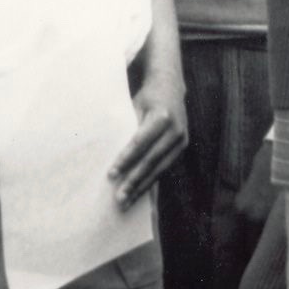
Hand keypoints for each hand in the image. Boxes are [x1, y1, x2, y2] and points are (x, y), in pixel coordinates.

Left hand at [110, 75, 186, 205]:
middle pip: (151, 160)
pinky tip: (139, 193)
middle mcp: (175, 129)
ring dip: (142, 186)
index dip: (125, 159)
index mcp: (162, 116)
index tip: (111, 174)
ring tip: (126, 201)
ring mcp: (182, 140)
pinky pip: (165, 168)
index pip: (140, 143)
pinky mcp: (182, 147)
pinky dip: (151, 181)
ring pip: (159, 168)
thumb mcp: (134, 105)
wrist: (171, 87)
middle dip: (133, 180)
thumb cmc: (145, 97)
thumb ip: (126, 125)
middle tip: (118, 197)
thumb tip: (105, 148)